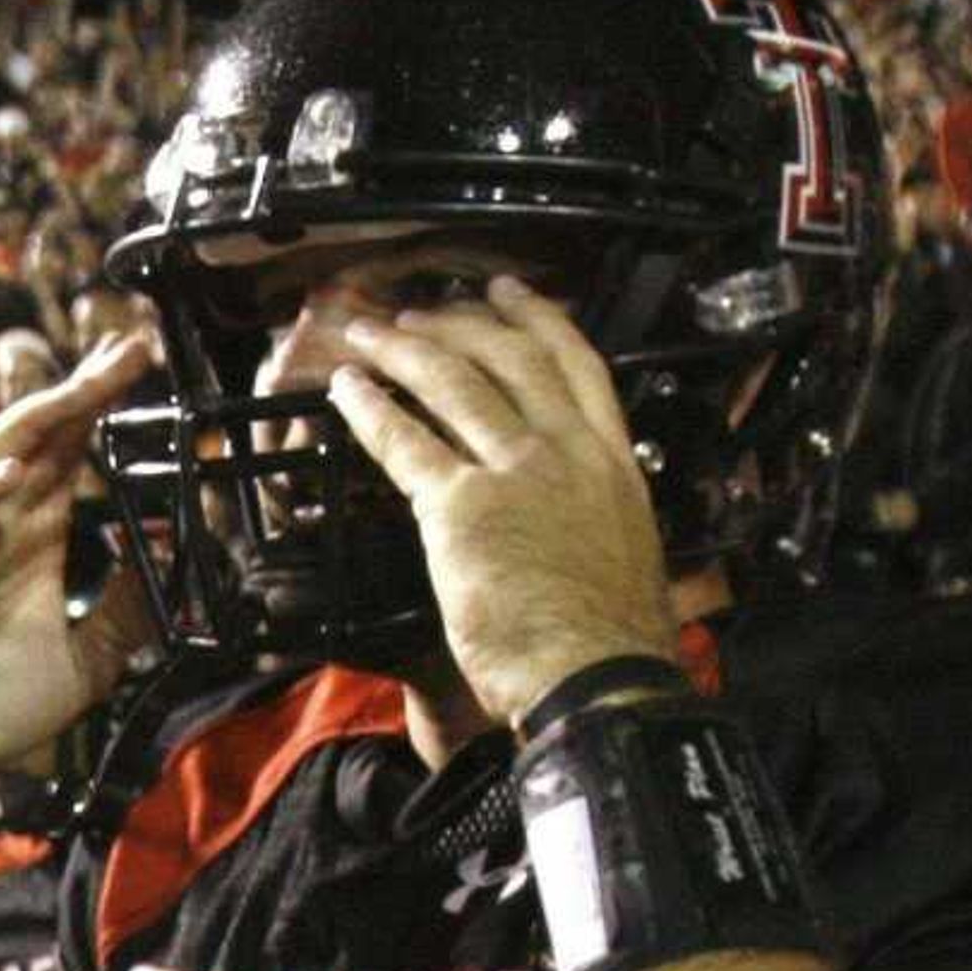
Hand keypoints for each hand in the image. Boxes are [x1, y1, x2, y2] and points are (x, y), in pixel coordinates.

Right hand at [0, 332, 158, 790]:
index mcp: (29, 542)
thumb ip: (127, 612)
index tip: (138, 361)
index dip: (98, 407)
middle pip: (35, 440)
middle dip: (80, 391)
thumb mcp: (89, 661)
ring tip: (78, 386)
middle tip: (128, 345)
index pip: (66, 455)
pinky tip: (8, 472)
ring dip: (32, 422)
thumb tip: (176, 562)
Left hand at [322, 278, 675, 726]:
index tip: (511, 294)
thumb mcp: (624, 556)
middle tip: (420, 312)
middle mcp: (569, 454)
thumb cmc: (609, 640)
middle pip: (510, 358)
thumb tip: (582, 527)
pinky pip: (407, 441)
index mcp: (614, 465)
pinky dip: (371, 408)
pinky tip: (348, 390)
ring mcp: (516, 474)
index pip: (579, 366)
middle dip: (459, 324)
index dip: (540, 319)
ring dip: (406, 349)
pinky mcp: (463, 508)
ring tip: (371, 335)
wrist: (598, 677)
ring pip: (456, 383)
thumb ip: (595, 521)